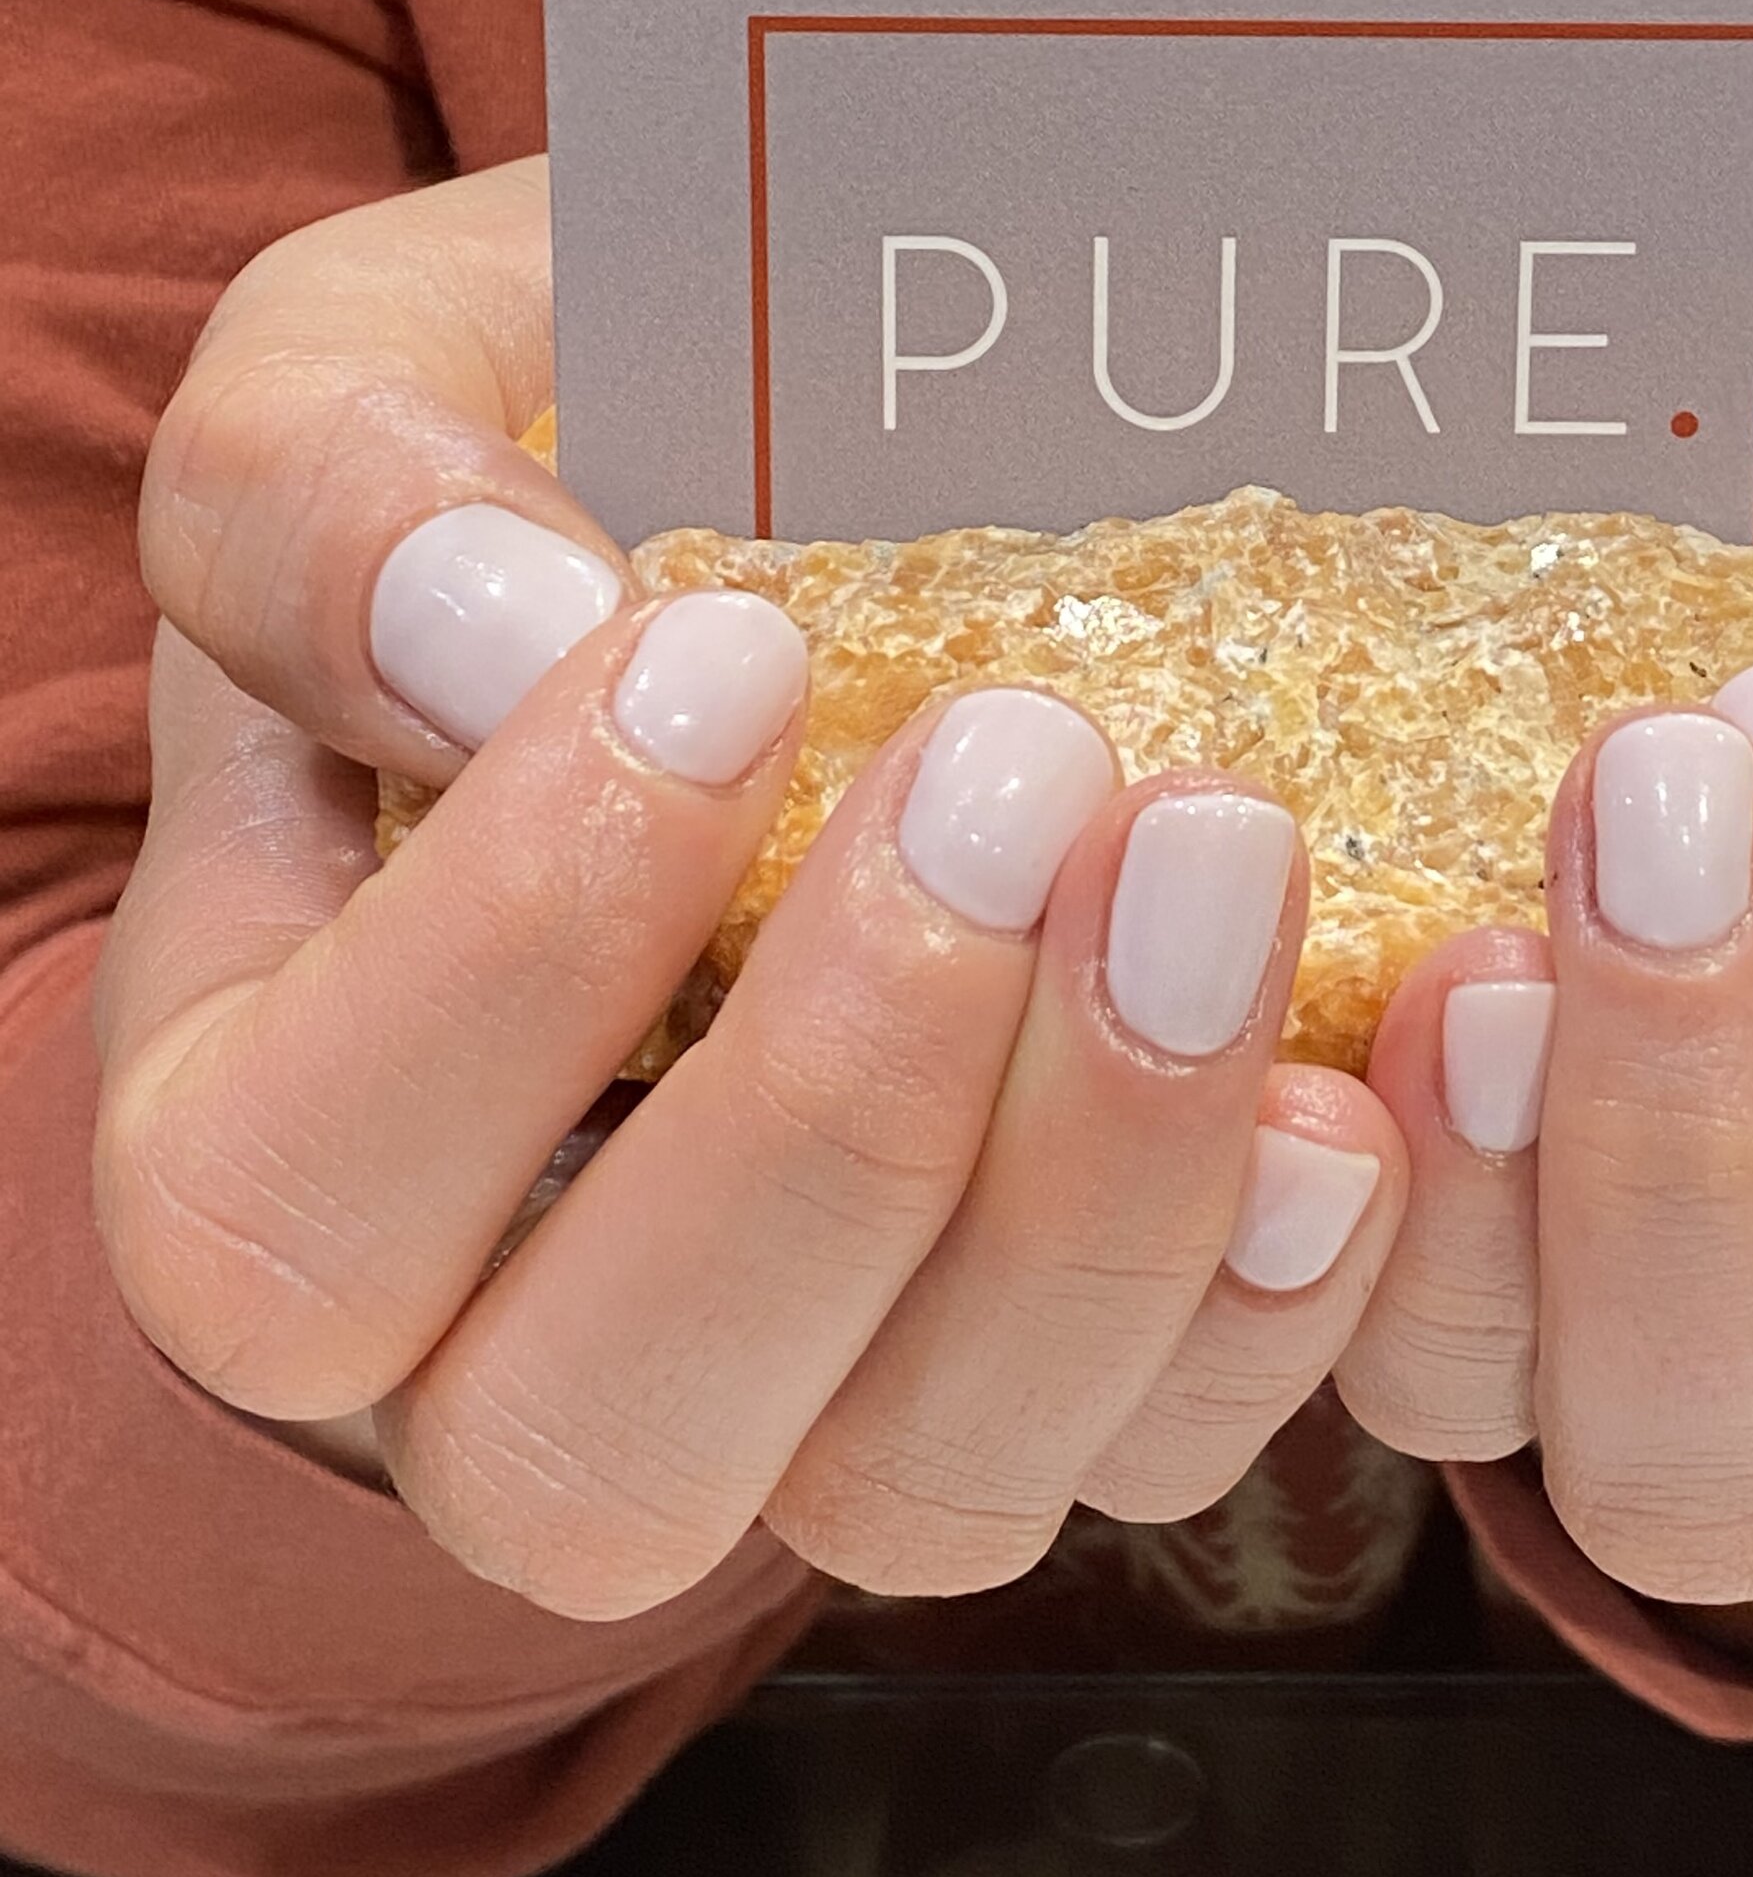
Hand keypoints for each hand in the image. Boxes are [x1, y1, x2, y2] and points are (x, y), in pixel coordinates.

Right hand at [96, 159, 1403, 1616]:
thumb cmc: (539, 455)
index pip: (291, 1202)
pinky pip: (1165, 1445)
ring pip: (912, 1491)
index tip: (730, 649)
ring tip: (1225, 869)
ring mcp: (801, 1391)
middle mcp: (505, 1340)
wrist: (776, 485)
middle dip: (834, 1125)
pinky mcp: (1051, 1367)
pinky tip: (1358, 1094)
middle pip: (598, 1445)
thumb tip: (491, 641)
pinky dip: (1286, 1297)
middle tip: (1016, 774)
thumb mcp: (362, 385)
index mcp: (270, 1126)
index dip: (505, 972)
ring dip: (1099, 1206)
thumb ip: (326, 499)